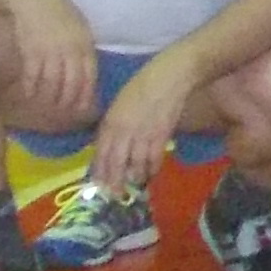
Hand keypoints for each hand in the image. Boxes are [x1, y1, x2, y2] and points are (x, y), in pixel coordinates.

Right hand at [5, 0, 98, 123]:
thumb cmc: (56, 10)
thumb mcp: (77, 26)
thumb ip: (81, 46)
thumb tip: (85, 68)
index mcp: (84, 42)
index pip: (90, 74)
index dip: (86, 93)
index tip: (84, 107)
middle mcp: (70, 49)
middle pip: (72, 82)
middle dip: (69, 100)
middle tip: (64, 111)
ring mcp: (51, 50)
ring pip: (53, 82)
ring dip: (49, 97)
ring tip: (46, 105)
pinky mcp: (31, 49)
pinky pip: (33, 75)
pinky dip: (31, 87)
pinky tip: (29, 93)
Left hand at [88, 52, 197, 192]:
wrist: (171, 75)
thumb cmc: (143, 84)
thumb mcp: (120, 103)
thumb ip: (113, 124)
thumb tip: (107, 144)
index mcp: (111, 122)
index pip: (101, 153)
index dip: (99, 171)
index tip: (98, 185)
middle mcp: (124, 131)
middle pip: (116, 164)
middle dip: (114, 182)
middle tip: (115, 195)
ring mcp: (143, 134)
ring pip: (135, 164)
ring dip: (134, 178)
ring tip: (133, 186)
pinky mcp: (162, 135)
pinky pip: (154, 158)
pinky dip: (152, 169)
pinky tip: (150, 173)